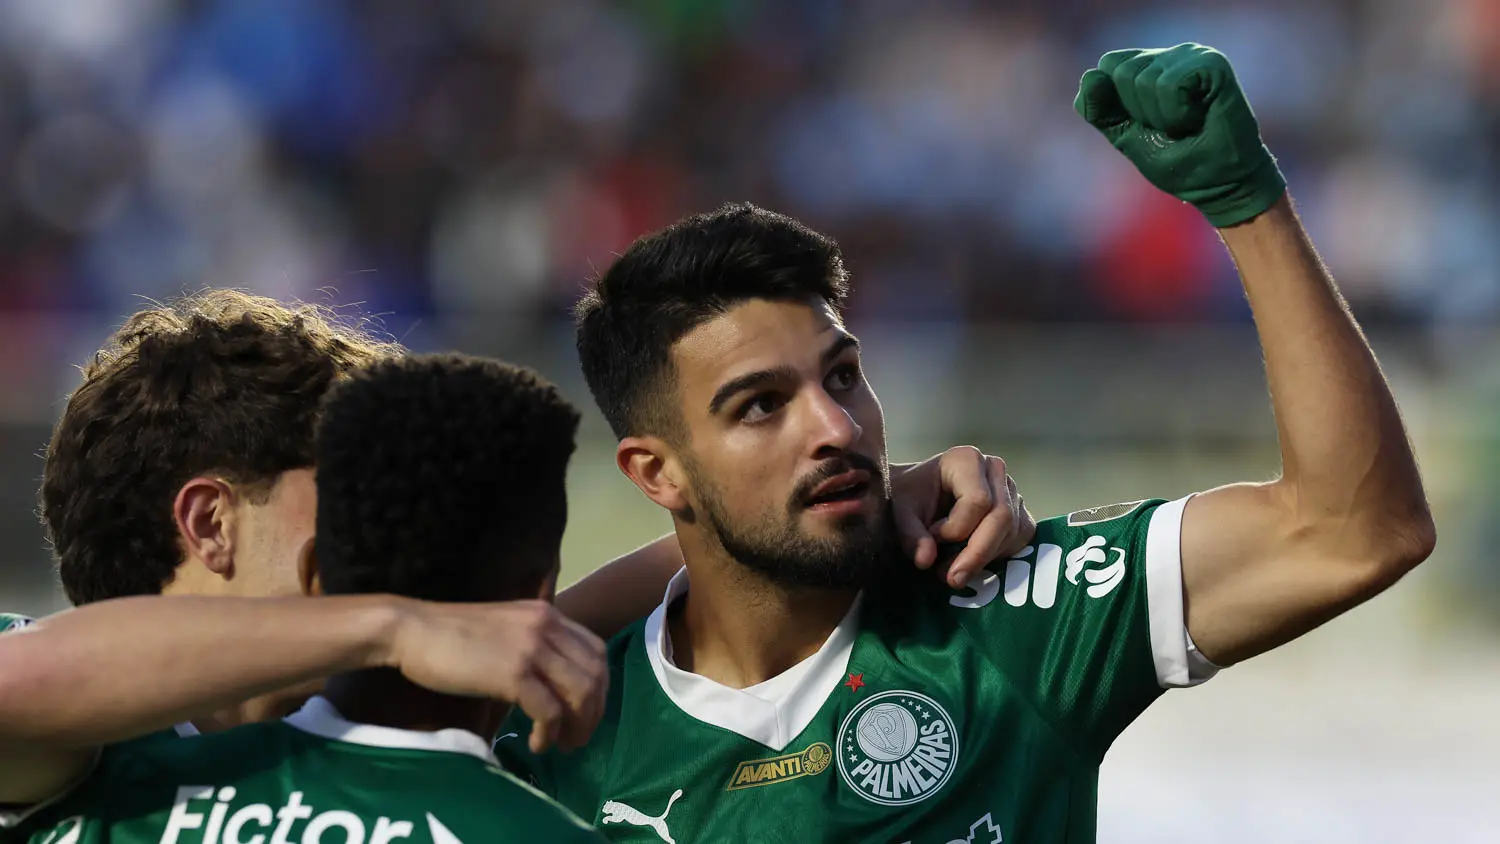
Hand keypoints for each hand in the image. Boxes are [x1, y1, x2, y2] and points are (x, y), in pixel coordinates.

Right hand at [387, 600, 606, 753]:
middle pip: (595, 674)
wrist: (412, 630)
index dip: (600, 687)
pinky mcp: (513, 674)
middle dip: (594, 712)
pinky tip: (536, 744)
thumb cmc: (451, 635)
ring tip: (562, 746)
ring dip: (577, 726)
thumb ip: (534, 645)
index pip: (596, 651)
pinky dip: (549, 733)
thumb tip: (554, 683)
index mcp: (547, 614)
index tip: (586, 712)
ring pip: (580, 693)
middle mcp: (547, 626)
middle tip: (578, 738)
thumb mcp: (505, 629)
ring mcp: (532, 649)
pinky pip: (550, 710)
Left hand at [890, 447, 1034, 588]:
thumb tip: (925, 560)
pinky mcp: (1019, 511)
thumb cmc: (908, 498)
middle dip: (977, 553)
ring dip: (983, 558)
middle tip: (952, 579)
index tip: (932, 539)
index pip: (978, 501)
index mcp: (967, 459)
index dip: (957, 529)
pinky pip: (1020, 538)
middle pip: (1001, 517)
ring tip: (952, 568)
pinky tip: (972, 560)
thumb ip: (910, 535)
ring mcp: (1011, 490)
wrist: (916, 496)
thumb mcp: (900, 513)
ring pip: (1011, 532)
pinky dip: (998, 556)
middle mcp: (995, 469)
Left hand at [1074, 43, 1285, 227]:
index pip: (1106, 66)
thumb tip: (1091, 75)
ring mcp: (1192, 55)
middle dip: (1140, 113)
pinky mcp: (1212, 63)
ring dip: (1162, 118)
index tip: (1147, 124)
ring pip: (1144, 80)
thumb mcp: (1125, 136)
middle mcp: (1169, 55)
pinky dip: (1177, 114)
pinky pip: (1170, 85)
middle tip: (1171, 126)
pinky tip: (1200, 117)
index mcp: (1148, 66)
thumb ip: (1100, 110)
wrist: (1218, 185)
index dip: (1119, 105)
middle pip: (1121, 72)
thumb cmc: (1177, 160)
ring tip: (1188, 124)